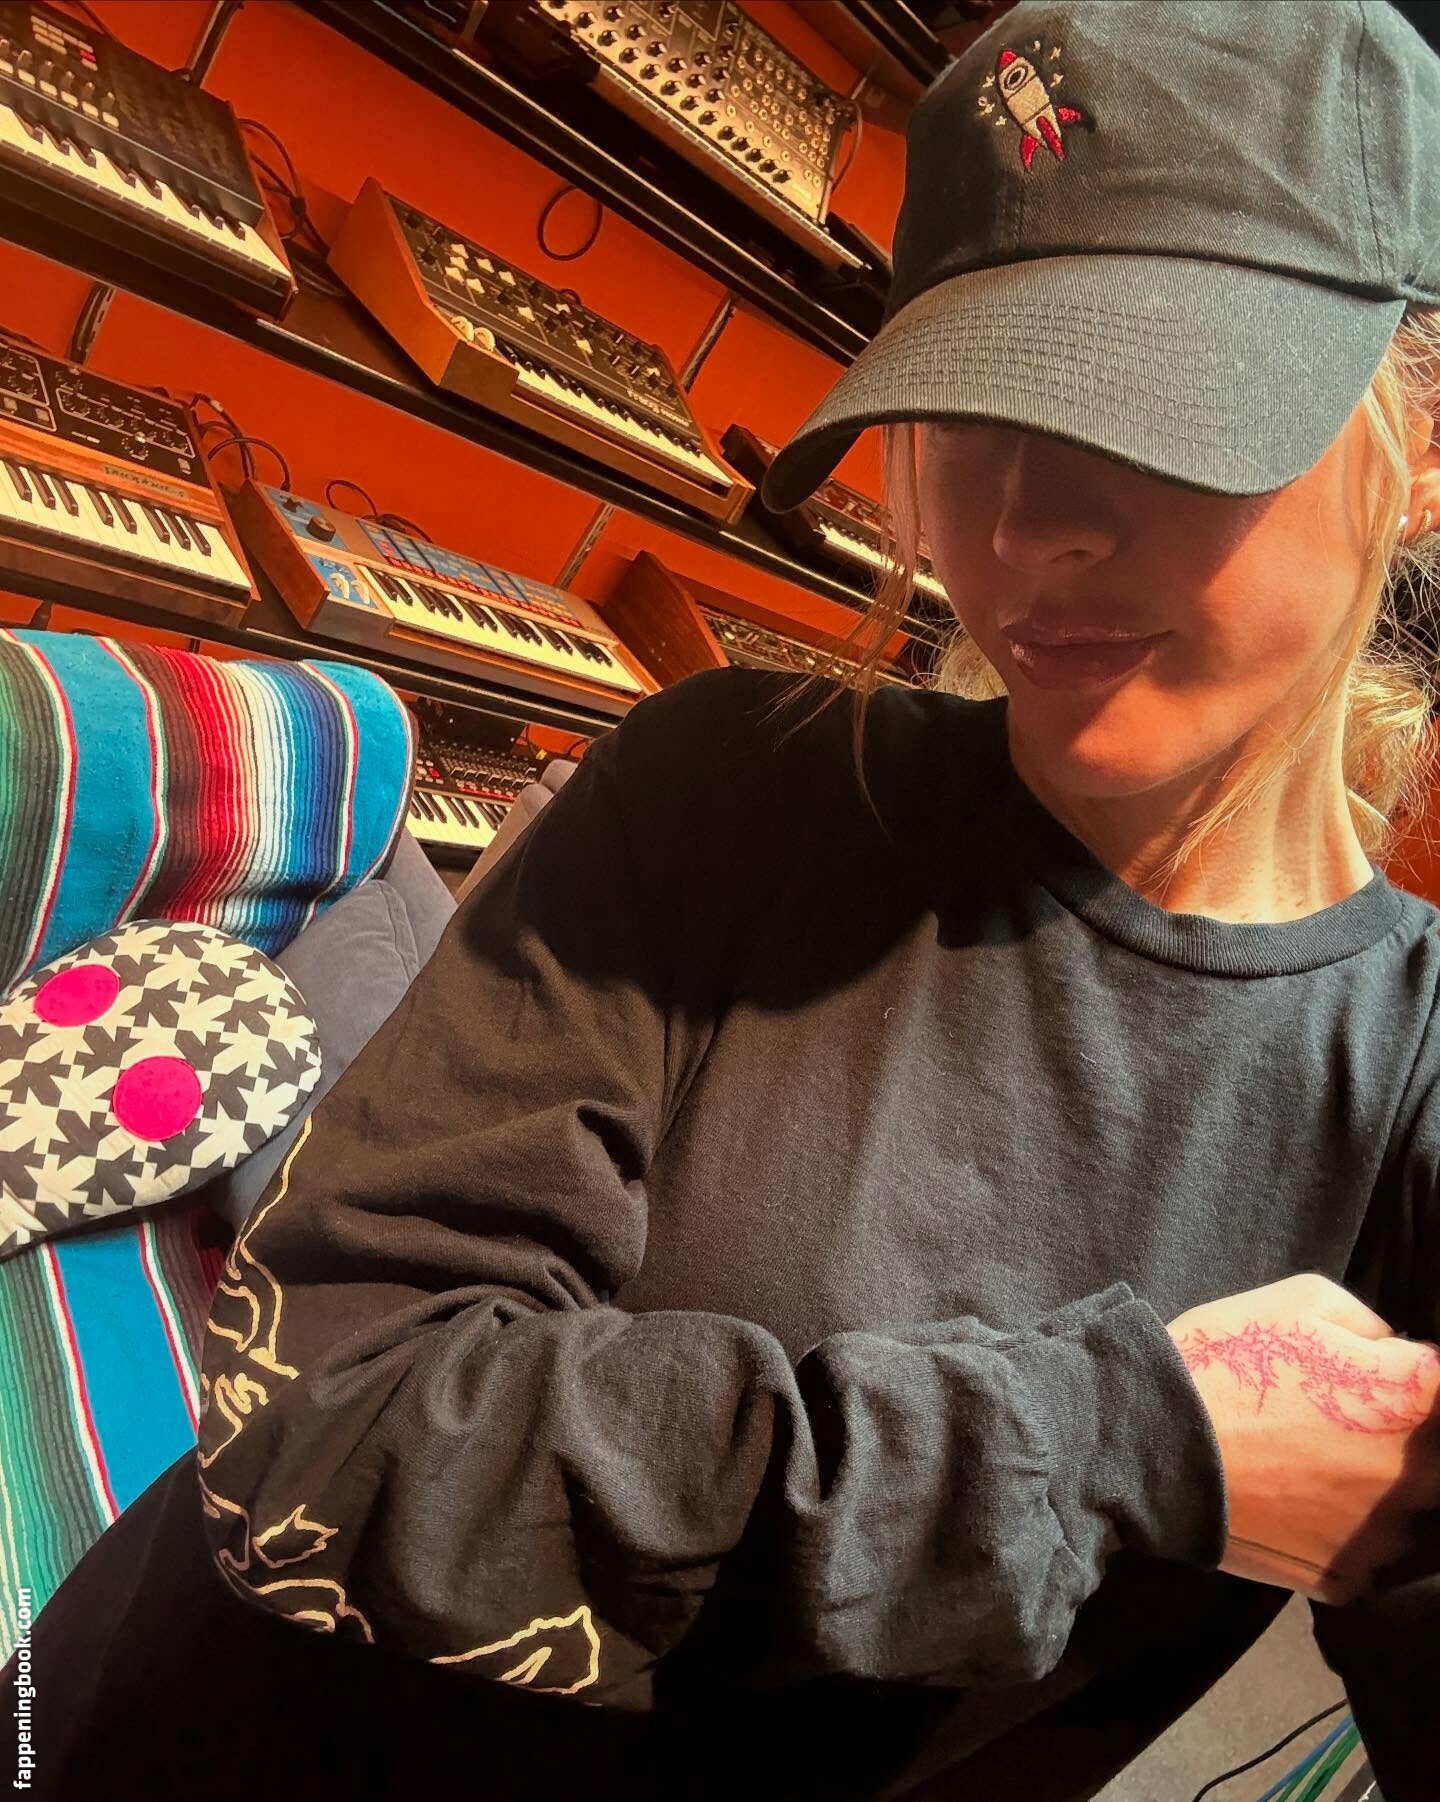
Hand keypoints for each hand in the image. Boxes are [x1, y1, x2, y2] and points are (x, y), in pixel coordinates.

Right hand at [1167, 1274, 1439, 1603]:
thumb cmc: (1228, 1358)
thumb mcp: (1303, 1301)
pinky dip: (1339, 1536)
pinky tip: (1294, 1505)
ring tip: (1306, 1465)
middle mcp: (1421, 1475)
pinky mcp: (1347, 1580)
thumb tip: (1394, 1354)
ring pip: (1407, 1516)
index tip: (1383, 1380)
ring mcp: (1385, 1537)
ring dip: (1375, 1492)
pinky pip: (1364, 1558)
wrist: (1149, 1440)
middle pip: (1438, 1463)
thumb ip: (1374, 1327)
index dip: (1417, 1381)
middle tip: (1340, 1423)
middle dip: (1404, 1439)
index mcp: (1419, 1398)